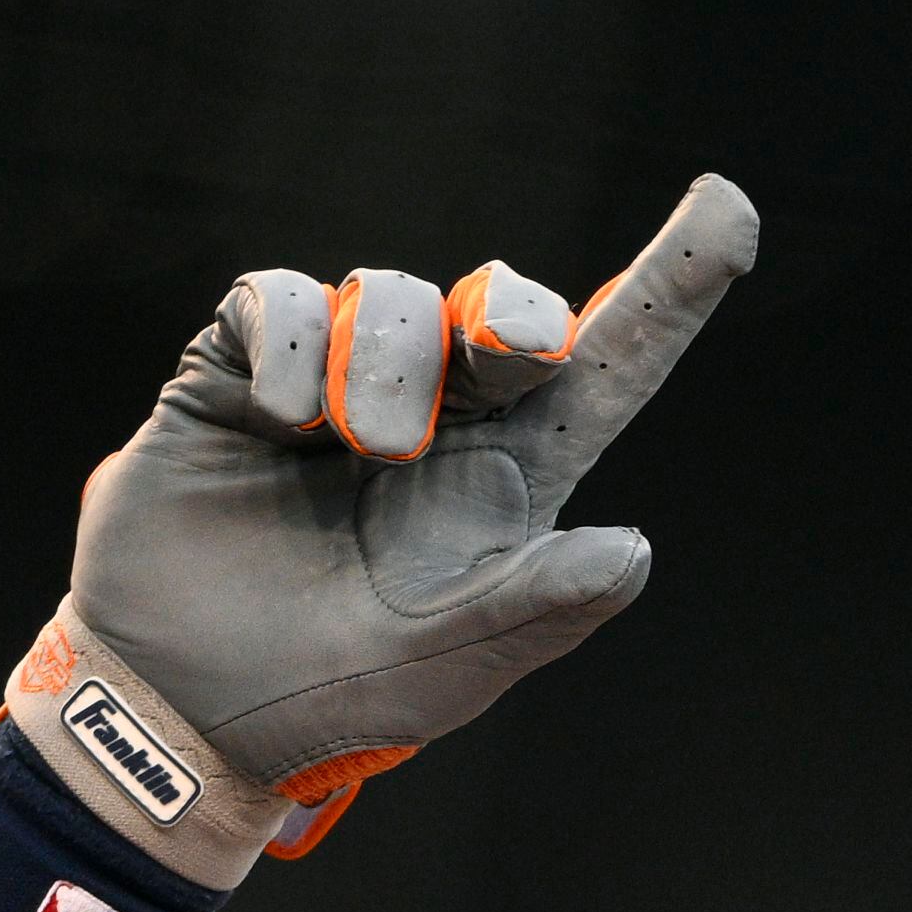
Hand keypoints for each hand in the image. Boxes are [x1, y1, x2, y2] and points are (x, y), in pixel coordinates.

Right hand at [40, 174, 756, 862]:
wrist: (177, 704)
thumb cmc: (325, 699)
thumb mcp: (446, 669)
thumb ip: (537, 608)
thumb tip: (634, 550)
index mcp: (509, 479)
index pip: (610, 367)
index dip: (675, 287)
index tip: (734, 207)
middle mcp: (437, 415)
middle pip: (509, 307)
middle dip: (516, 313)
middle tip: (503, 356)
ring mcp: (337, 386)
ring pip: (388, 295)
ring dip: (390, 359)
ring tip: (362, 446)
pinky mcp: (239, 371)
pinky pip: (277, 301)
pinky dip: (291, 347)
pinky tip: (282, 421)